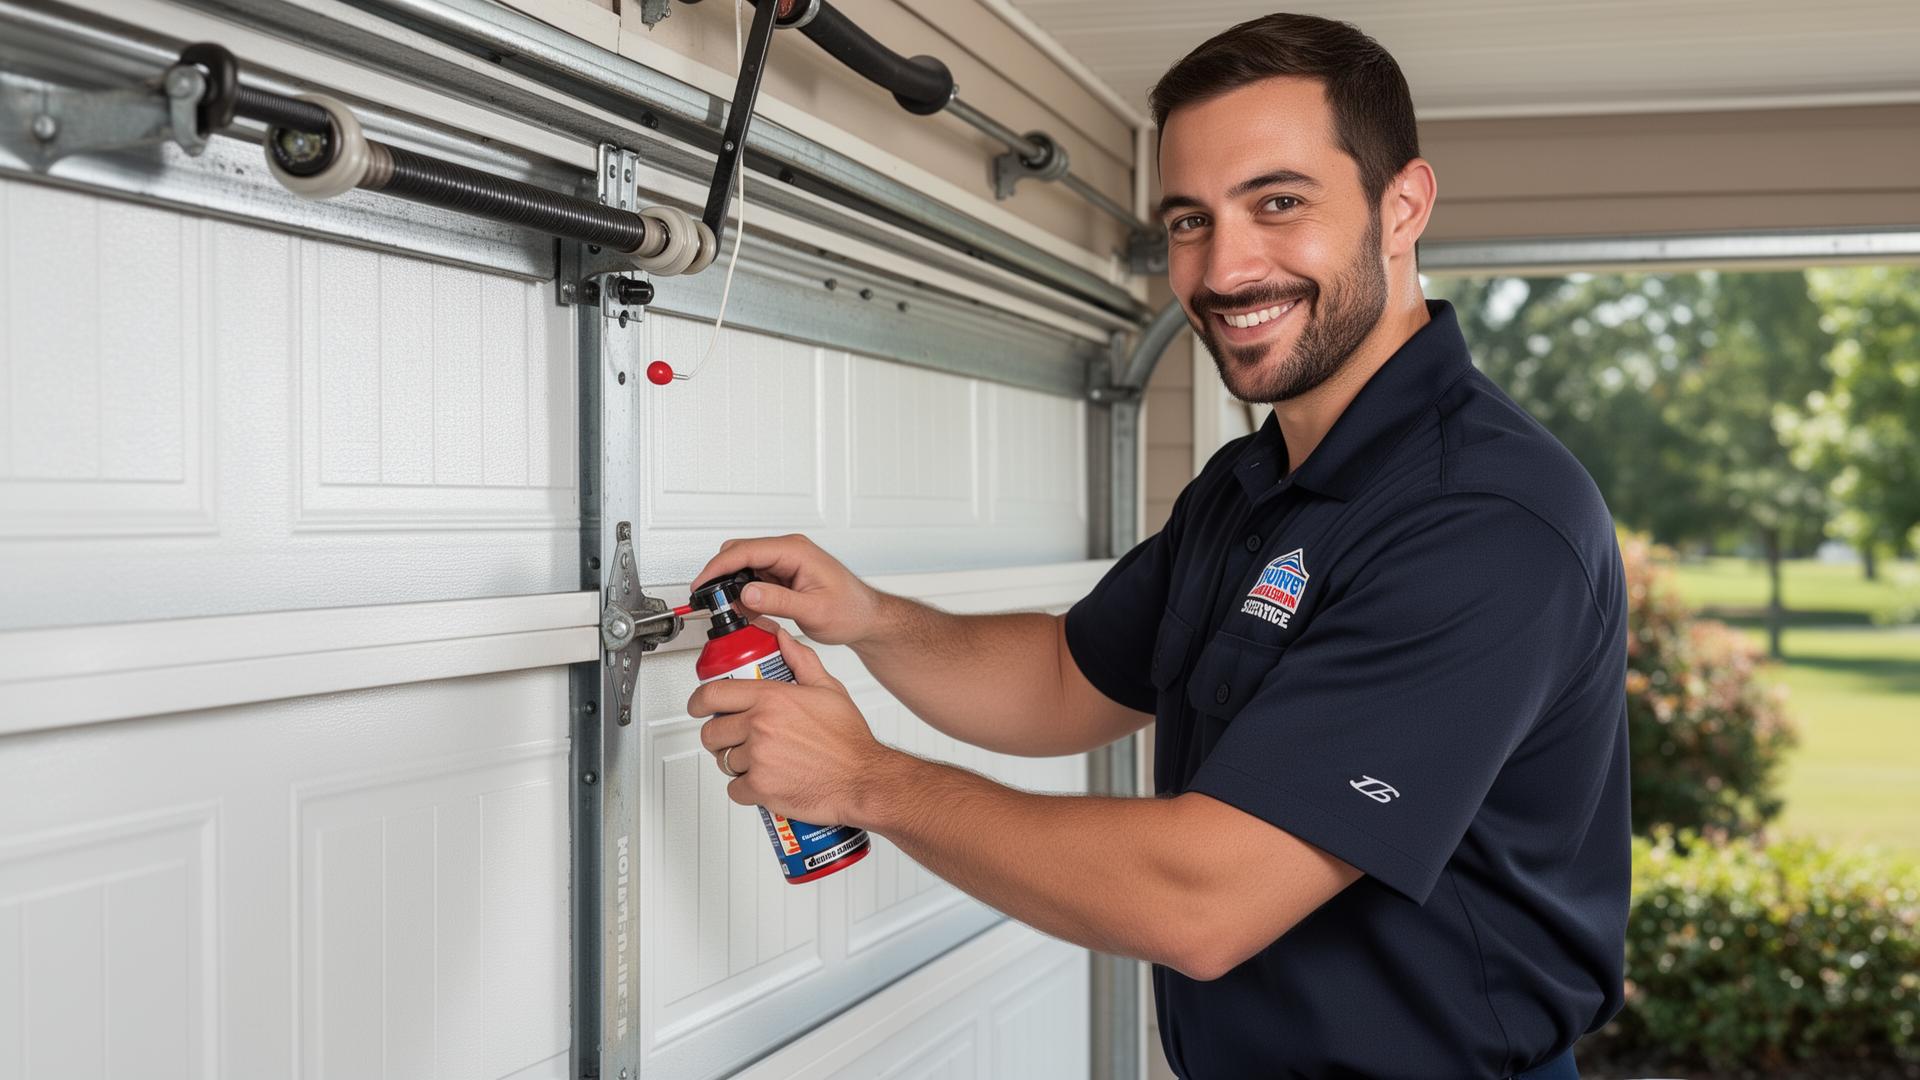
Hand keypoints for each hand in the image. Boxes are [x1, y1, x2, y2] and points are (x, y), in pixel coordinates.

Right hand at [690, 534, 881, 645]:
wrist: (866, 618)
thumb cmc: (850, 610)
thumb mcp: (814, 610)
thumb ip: (779, 601)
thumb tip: (747, 593)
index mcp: (796, 551)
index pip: (745, 551)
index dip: (717, 567)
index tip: (701, 585)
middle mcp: (789, 551)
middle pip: (739, 554)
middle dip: (720, 576)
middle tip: (711, 601)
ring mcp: (785, 562)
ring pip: (744, 567)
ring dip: (732, 587)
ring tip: (731, 611)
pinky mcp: (783, 575)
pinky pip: (754, 579)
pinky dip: (745, 594)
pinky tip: (748, 612)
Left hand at [690, 623, 892, 826]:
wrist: (864, 779)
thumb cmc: (849, 740)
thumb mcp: (827, 689)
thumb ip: (800, 660)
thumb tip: (782, 641)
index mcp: (772, 698)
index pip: (713, 694)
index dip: (698, 702)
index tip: (698, 707)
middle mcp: (760, 726)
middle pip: (712, 732)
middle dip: (719, 736)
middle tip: (735, 739)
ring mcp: (758, 758)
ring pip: (723, 761)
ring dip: (736, 763)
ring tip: (758, 760)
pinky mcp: (761, 788)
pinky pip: (734, 788)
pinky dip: (745, 788)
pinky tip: (763, 781)